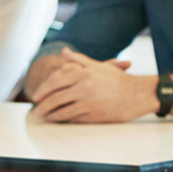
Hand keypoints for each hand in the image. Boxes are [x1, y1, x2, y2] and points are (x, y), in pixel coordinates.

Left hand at [29, 48, 153, 122]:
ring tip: (43, 116)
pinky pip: (72, 118)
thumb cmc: (118, 80)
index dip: (43, 89)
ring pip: (61, 110)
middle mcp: (83, 87)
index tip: (36, 95)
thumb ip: (78, 59)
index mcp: (83, 74)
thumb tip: (64, 51)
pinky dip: (62, 120)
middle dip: (42, 105)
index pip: (55, 81)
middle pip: (55, 98)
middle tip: (36, 108)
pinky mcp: (92, 115)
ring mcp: (87, 102)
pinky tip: (57, 120)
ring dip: (49, 115)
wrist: (136, 95)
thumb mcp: (97, 66)